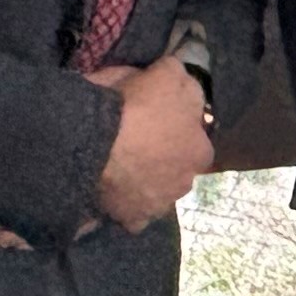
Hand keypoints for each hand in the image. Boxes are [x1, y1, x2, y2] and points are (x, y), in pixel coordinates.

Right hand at [88, 53, 212, 231]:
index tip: (152, 119)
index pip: (193, 139)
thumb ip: (179, 78)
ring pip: (156, 192)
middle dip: (161, 159)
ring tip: (119, 168)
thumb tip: (179, 78)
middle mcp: (187, 183)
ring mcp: (160, 205)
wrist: (94, 142)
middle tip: (134, 144)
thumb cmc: (134, 105)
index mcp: (201, 150)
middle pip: (176, 169)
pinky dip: (124, 205)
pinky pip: (132, 214)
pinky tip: (110, 190)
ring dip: (143, 182)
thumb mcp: (166, 74)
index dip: (173, 127)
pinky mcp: (133, 220)